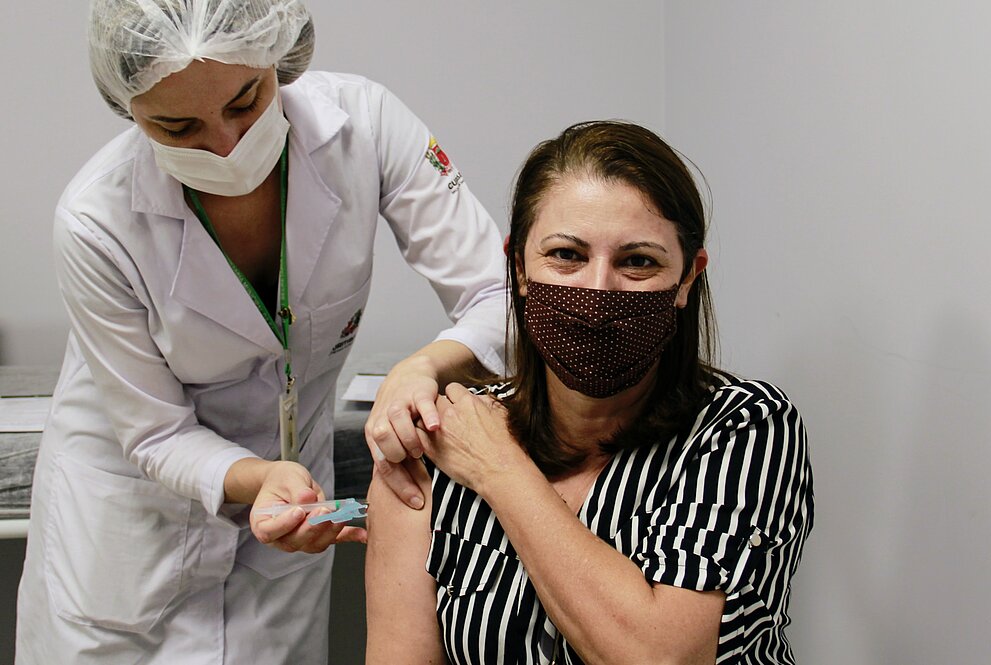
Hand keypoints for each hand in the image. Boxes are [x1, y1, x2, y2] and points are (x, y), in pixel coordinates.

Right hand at [250, 461, 365, 551]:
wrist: (287, 483)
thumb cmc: (281, 481)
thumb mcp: (287, 477)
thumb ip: (296, 489)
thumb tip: (307, 499)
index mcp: (263, 523)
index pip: (270, 531)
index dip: (284, 525)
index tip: (298, 512)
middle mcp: (280, 537)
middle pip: (295, 540)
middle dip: (312, 527)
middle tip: (324, 511)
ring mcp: (299, 539)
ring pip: (314, 544)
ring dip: (330, 532)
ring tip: (342, 516)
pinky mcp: (317, 536)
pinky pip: (332, 539)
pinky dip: (348, 537)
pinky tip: (361, 534)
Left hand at [364, 355, 441, 509]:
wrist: (408, 377)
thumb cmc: (402, 415)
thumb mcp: (393, 438)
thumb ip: (396, 460)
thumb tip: (406, 497)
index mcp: (374, 435)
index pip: (383, 465)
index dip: (400, 486)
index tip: (417, 502)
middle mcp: (382, 419)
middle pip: (384, 443)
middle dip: (400, 457)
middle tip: (416, 461)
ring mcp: (399, 403)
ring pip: (397, 422)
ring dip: (410, 440)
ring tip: (422, 449)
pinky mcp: (417, 392)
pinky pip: (421, 405)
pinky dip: (428, 416)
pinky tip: (436, 427)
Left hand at [420, 383, 523, 494]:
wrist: (500, 470)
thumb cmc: (505, 445)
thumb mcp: (501, 413)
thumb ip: (485, 401)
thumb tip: (478, 398)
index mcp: (468, 402)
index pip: (452, 389)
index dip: (454, 397)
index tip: (456, 405)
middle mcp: (451, 413)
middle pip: (435, 401)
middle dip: (439, 408)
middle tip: (446, 419)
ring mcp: (439, 431)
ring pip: (422, 417)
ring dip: (428, 422)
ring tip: (437, 431)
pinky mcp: (431, 449)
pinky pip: (417, 436)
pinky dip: (421, 437)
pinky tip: (430, 442)